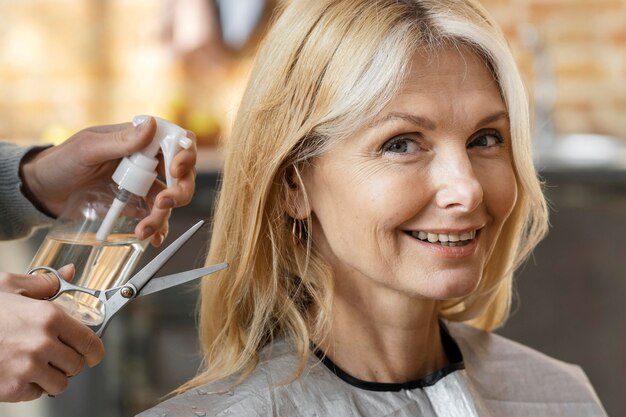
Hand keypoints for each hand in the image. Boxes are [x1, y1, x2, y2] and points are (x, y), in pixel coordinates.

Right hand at [0, 266, 104, 401]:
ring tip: (39, 365)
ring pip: (61, 384)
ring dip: (54, 377)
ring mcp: (28, 368)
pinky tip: (21, 372)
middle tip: (57, 356)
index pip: (90, 342)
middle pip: (77, 364)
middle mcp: (42, 343)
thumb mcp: (9, 285)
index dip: (94, 350)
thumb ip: (44, 282)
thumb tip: (70, 272)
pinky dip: (33, 387)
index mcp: (48, 317)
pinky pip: (37, 394)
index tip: (93, 354)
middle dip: (71, 361)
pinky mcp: (13, 389)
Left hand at [19, 117, 196, 245]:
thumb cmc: (60, 162)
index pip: (176, 140)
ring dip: (164, 216)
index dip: (185, 154)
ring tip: (144, 230)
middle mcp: (146, 160)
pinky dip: (158, 227)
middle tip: (165, 204)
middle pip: (182, 173)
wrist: (41, 192)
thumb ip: (120, 140)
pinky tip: (152, 237)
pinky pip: (155, 215)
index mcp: (138, 140)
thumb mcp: (87, 149)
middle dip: (180, 190)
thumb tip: (151, 124)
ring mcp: (142, 183)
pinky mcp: (134, 204)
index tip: (175, 169)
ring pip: (170, 198)